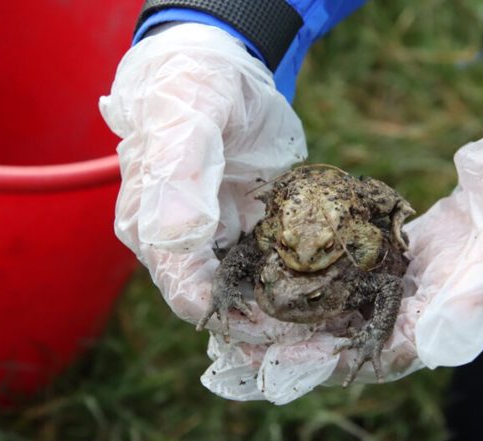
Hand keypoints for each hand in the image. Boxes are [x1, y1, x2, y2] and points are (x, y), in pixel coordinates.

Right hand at [98, 23, 305, 324]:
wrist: (219, 64)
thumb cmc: (191, 84)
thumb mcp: (186, 118)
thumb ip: (178, 178)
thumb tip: (178, 241)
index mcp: (149, 224)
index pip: (185, 289)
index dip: (228, 314)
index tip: (278, 326)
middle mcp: (179, 242)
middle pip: (219, 302)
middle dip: (263, 326)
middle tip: (317, 336)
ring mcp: (217, 238)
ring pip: (248, 292)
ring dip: (284, 313)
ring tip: (332, 324)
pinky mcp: (249, 229)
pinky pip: (273, 266)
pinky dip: (299, 283)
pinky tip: (333, 293)